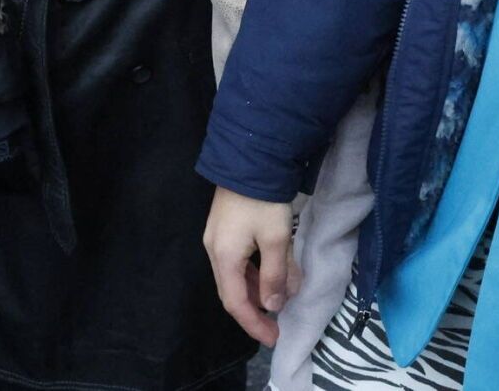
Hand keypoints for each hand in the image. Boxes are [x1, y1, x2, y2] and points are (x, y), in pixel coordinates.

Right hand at [203, 186, 299, 344]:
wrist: (250, 159)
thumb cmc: (262, 201)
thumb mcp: (275, 239)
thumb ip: (275, 274)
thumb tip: (273, 306)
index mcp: (224, 257)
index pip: (235, 303)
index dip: (254, 324)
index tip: (274, 339)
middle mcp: (214, 251)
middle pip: (233, 291)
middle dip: (256, 310)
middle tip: (278, 325)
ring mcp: (218, 238)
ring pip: (238, 275)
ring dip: (259, 288)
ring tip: (283, 296)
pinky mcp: (226, 228)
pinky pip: (240, 260)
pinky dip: (257, 271)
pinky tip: (275, 271)